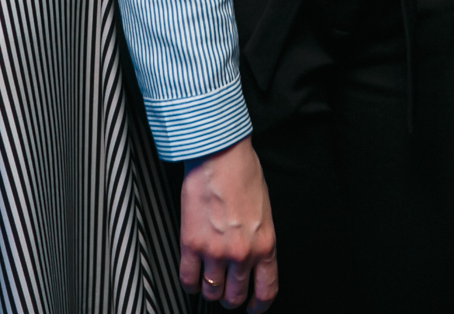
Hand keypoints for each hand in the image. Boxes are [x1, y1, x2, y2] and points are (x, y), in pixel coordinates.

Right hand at [179, 137, 276, 310]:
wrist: (220, 154)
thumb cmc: (243, 173)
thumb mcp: (264, 210)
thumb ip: (259, 237)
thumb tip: (251, 255)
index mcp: (265, 244)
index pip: (266, 290)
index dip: (258, 305)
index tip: (252, 307)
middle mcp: (242, 253)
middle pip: (235, 295)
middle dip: (229, 298)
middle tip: (225, 293)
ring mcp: (216, 251)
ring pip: (211, 291)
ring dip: (208, 290)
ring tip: (206, 282)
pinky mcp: (191, 244)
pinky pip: (188, 278)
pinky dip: (188, 283)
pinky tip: (190, 277)